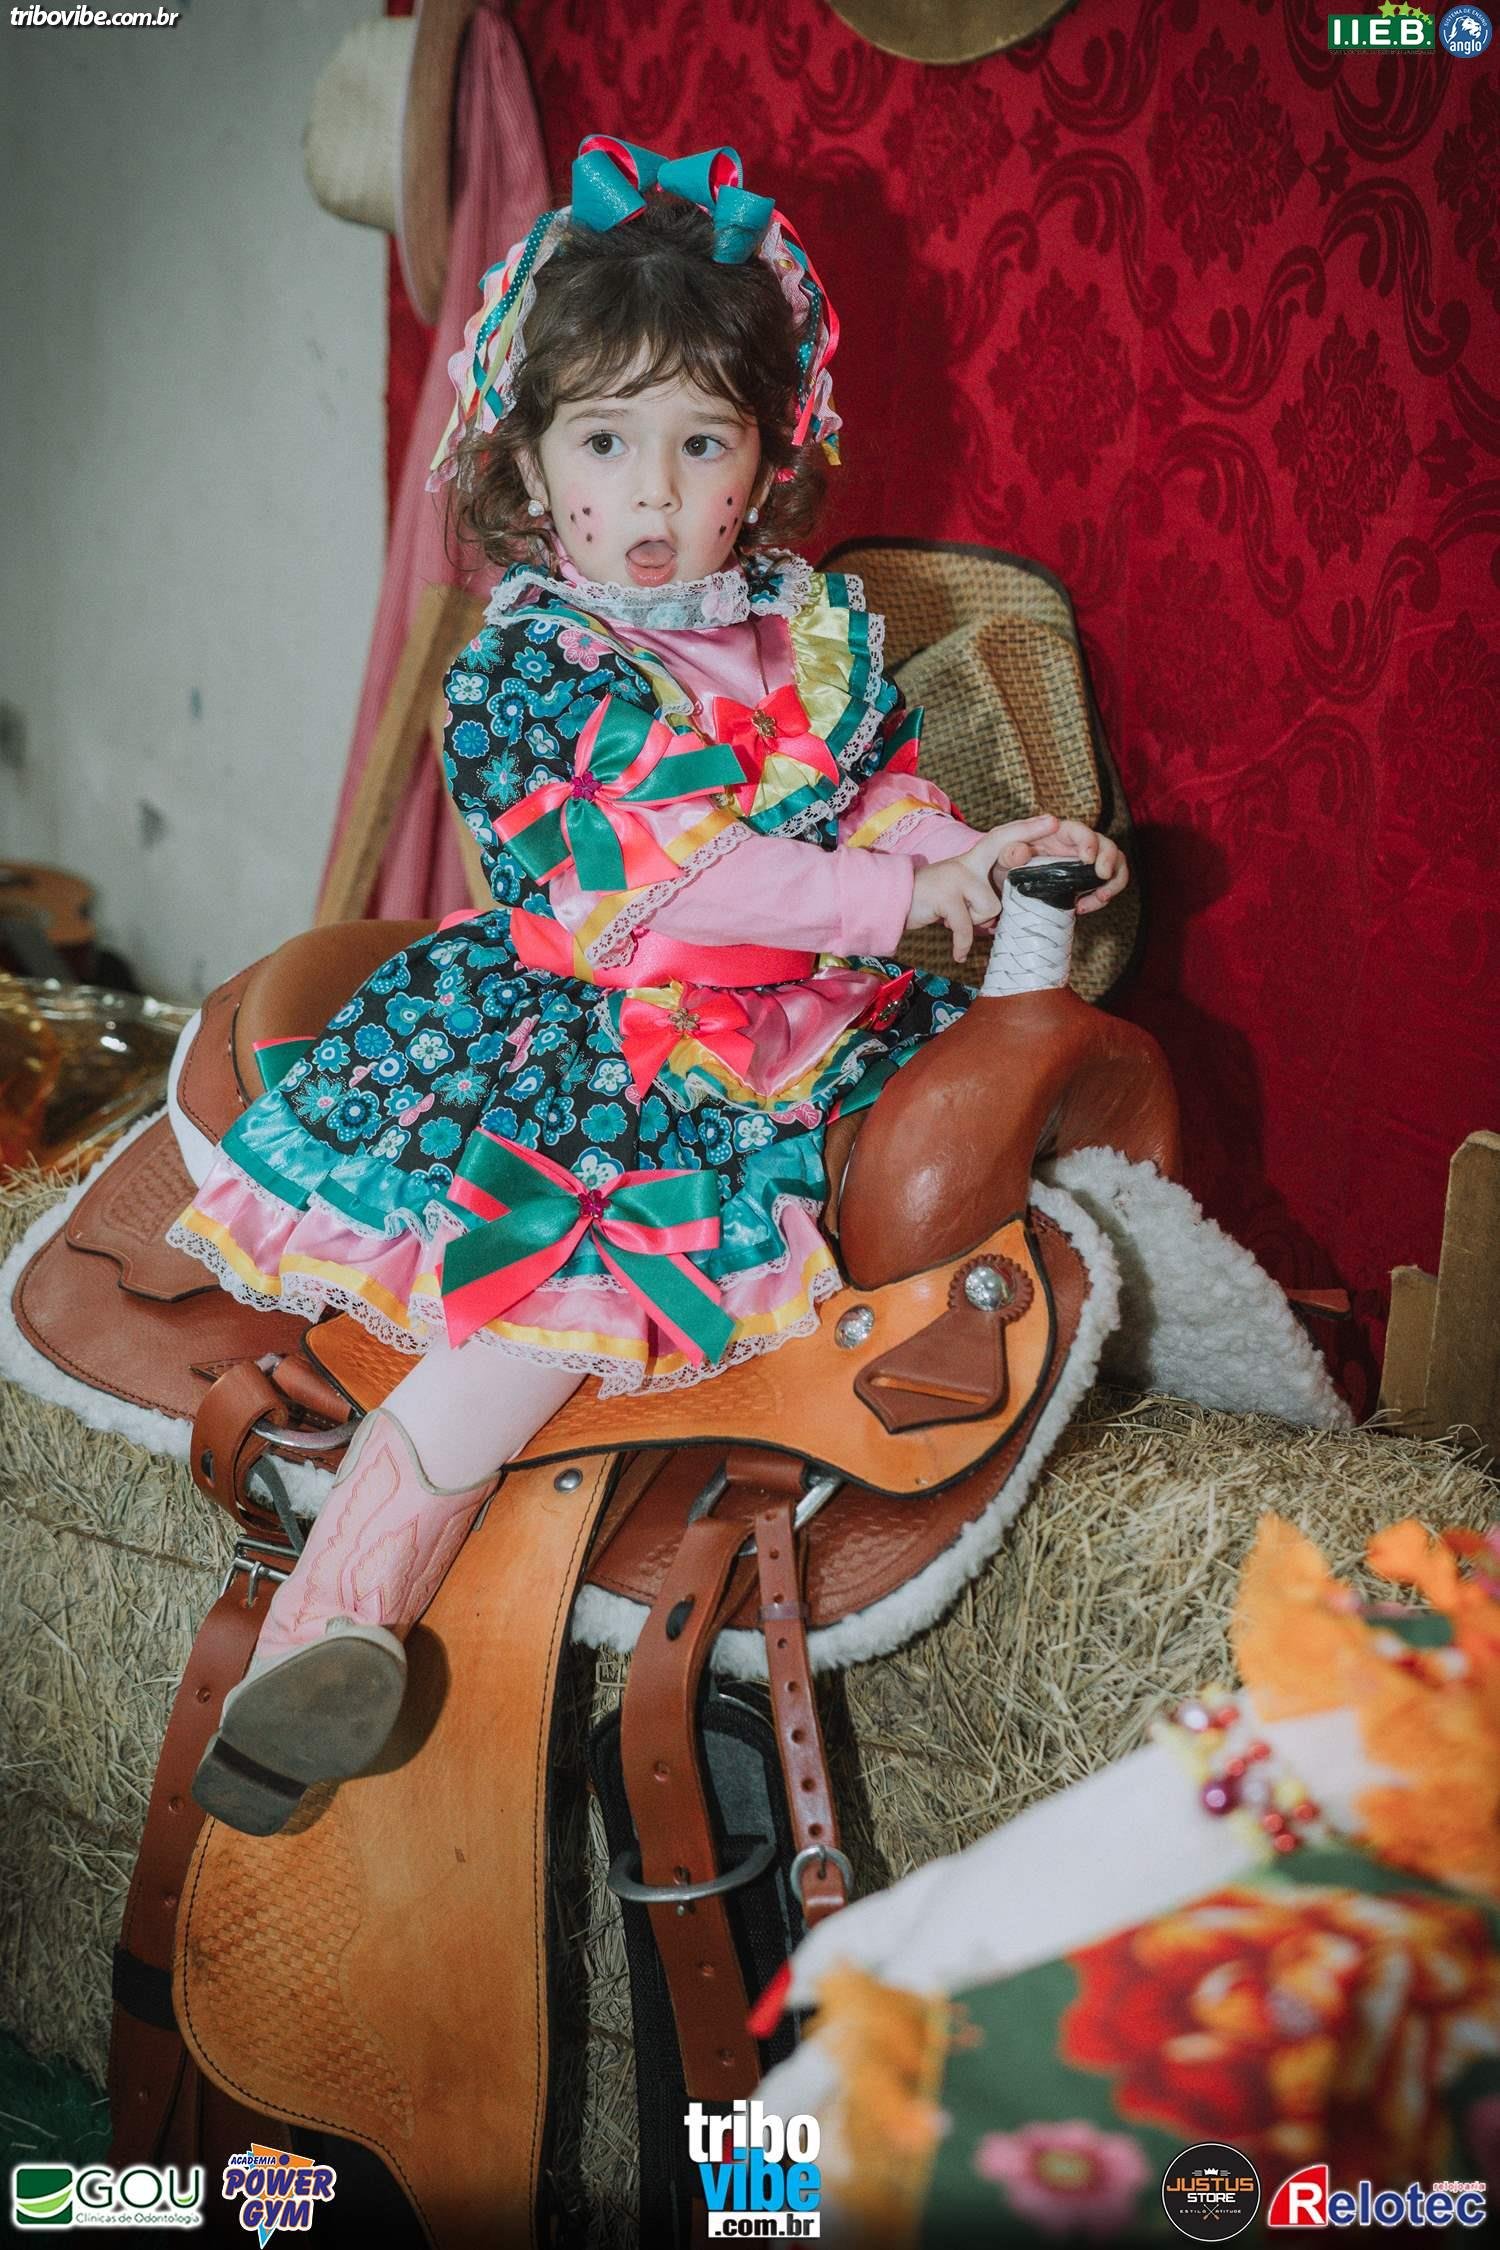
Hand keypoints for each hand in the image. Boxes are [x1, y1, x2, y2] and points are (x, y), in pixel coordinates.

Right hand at [906, 815, 1060, 961]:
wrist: (895, 903)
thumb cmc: (932, 903)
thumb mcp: (961, 895)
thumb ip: (983, 897)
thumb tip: (1001, 914)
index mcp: (973, 860)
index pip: (1002, 839)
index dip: (1027, 829)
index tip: (1054, 818)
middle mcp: (967, 862)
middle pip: (1004, 847)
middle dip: (1030, 831)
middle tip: (1055, 820)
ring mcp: (956, 875)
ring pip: (990, 909)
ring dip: (974, 924)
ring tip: (954, 919)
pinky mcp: (946, 894)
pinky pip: (967, 926)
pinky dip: (962, 943)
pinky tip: (959, 954)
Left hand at [1015, 817, 1129, 915]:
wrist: (1006, 879)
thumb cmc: (1006, 860)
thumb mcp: (1002, 855)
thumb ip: (1009, 852)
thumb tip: (1020, 851)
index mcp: (1058, 833)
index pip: (1080, 830)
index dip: (1088, 841)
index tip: (1087, 858)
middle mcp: (1076, 845)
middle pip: (1106, 844)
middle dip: (1110, 859)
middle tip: (1102, 876)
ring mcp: (1084, 863)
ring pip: (1115, 864)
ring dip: (1114, 880)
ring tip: (1101, 897)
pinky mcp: (1085, 880)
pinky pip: (1106, 884)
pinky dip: (1103, 896)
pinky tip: (1083, 907)